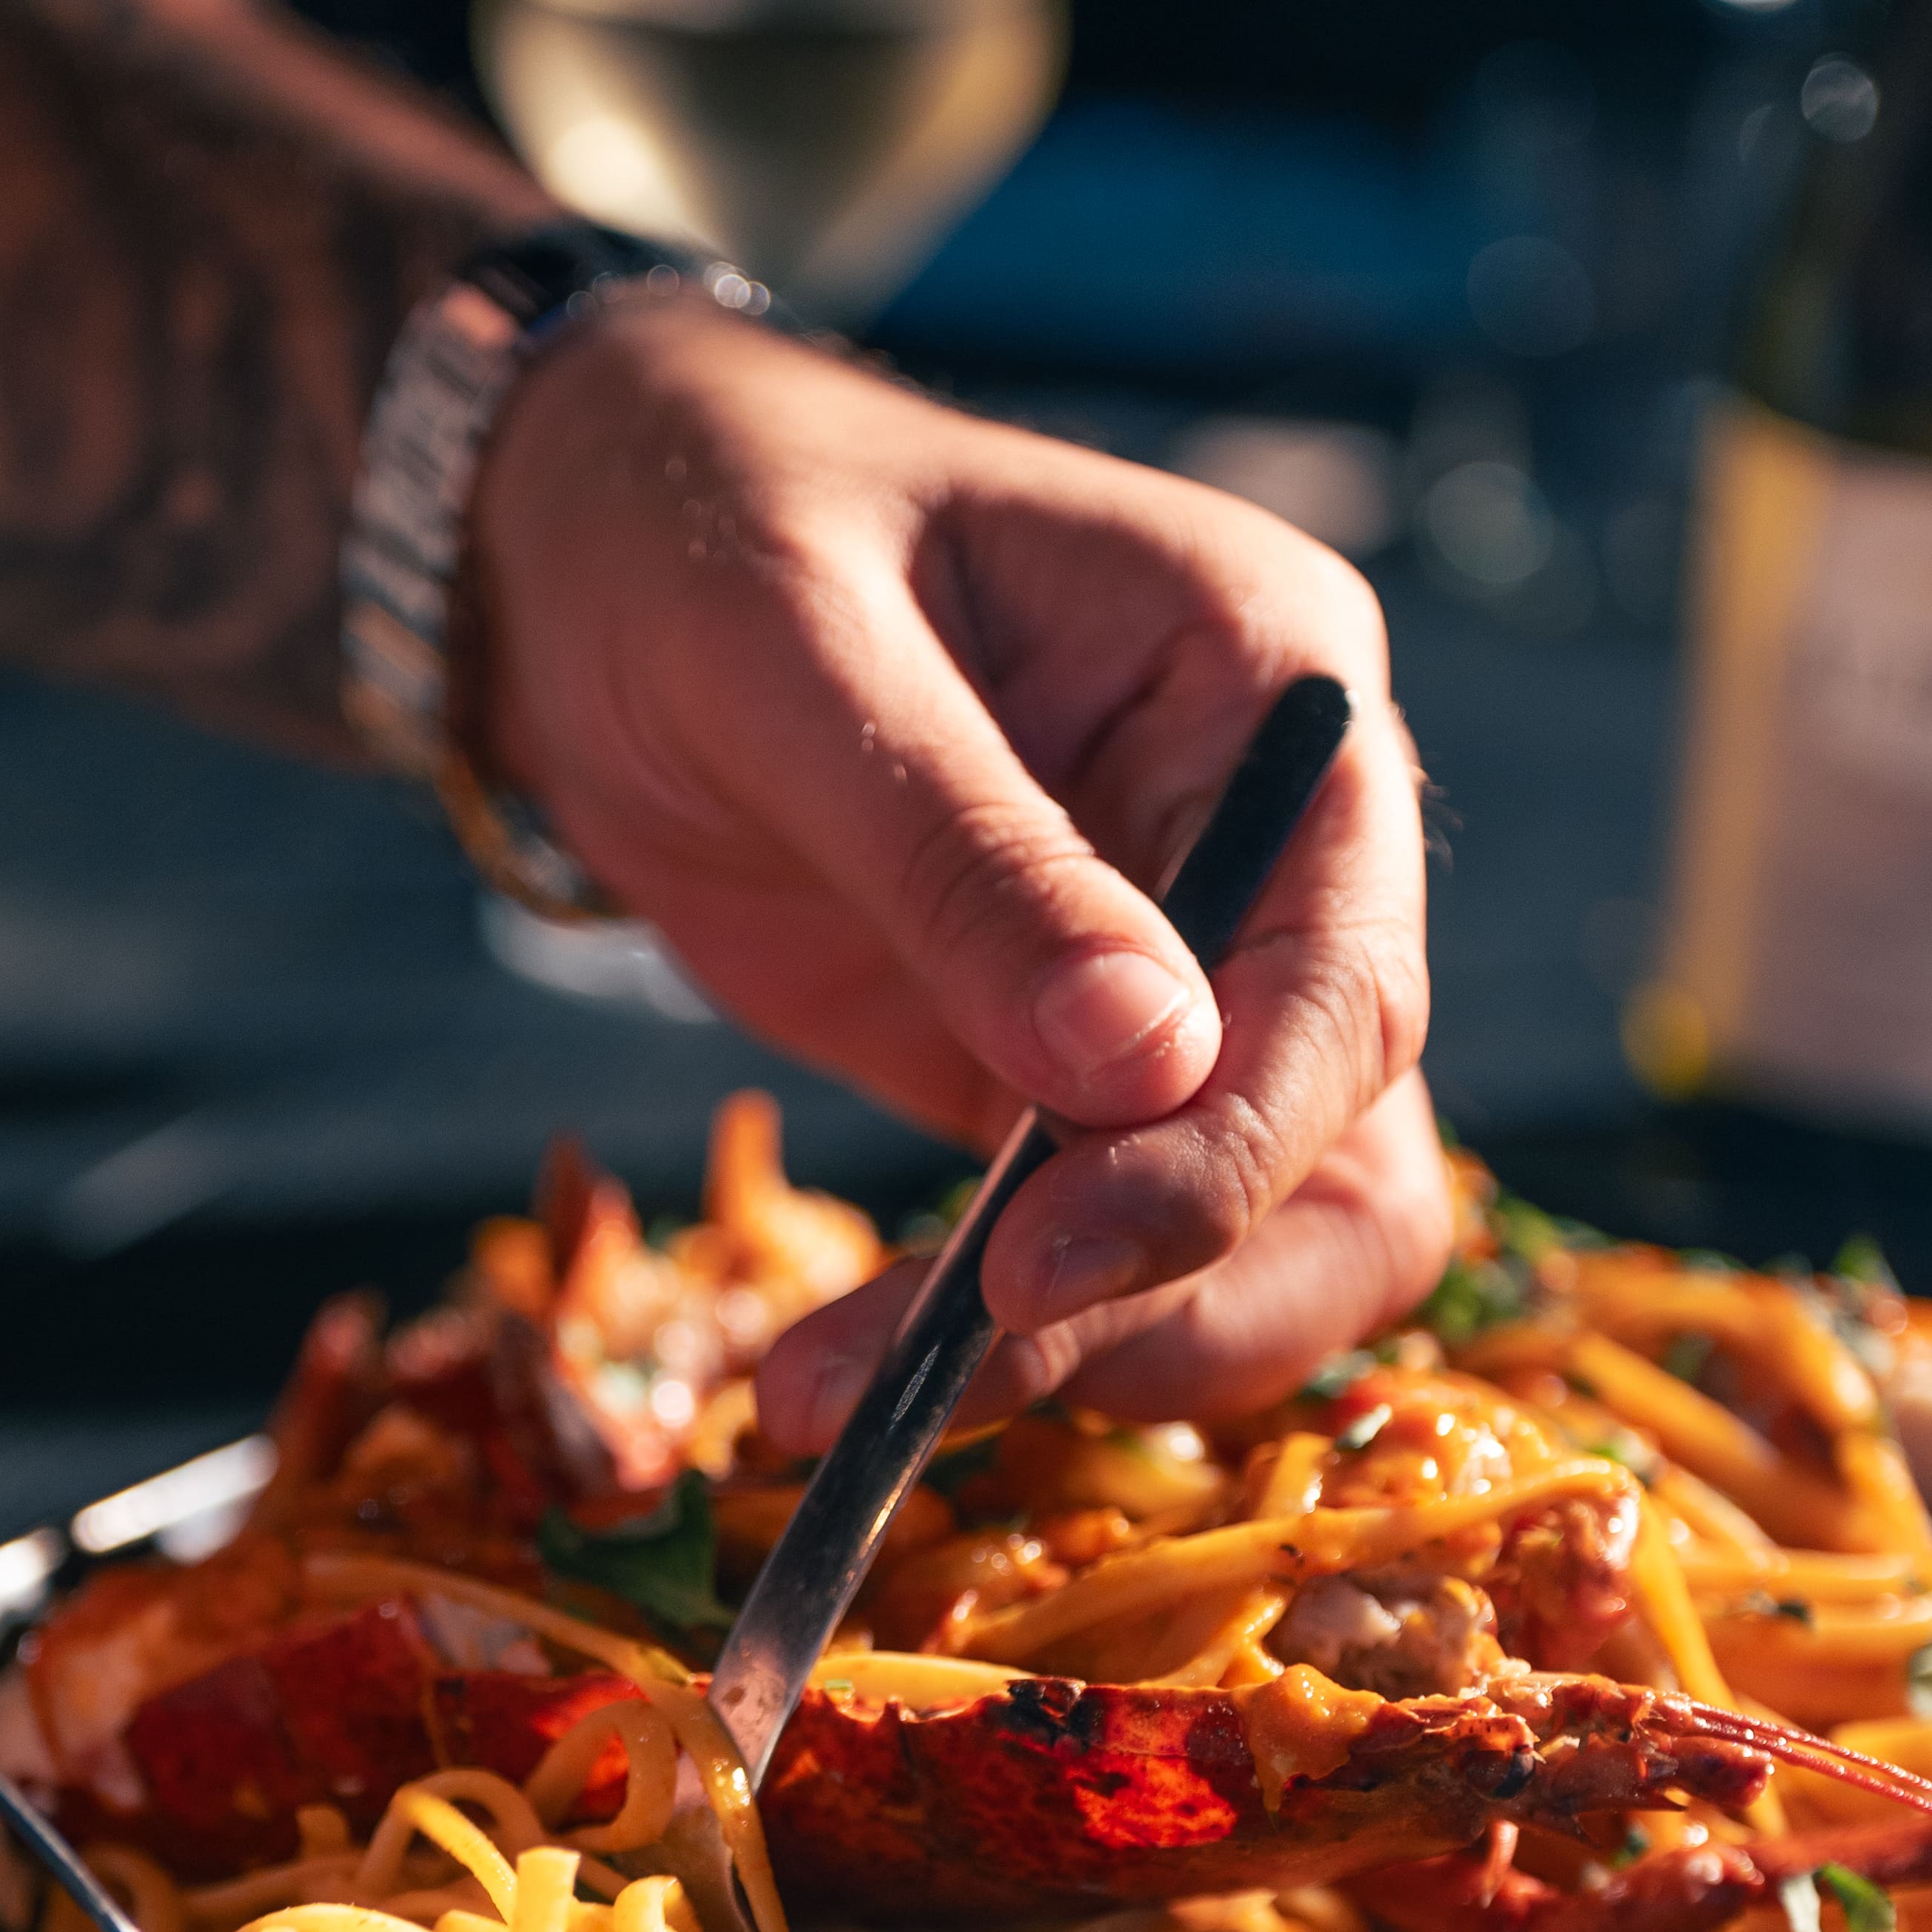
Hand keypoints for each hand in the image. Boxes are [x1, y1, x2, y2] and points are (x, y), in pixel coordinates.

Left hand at [472, 298, 1446, 1437]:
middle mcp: (1276, 848)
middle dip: (1173, 1292)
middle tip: (952, 1377)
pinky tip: (838, 1383)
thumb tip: (1148, 1063)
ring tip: (850, 1405)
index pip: (1345, 980)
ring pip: (1247, 1240)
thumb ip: (967, 854)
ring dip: (1088, 1351)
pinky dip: (994, 1339)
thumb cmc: (704, 526)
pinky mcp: (1067, 1082)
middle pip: (1340, 1149)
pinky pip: (1098, 1252)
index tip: (1048, 1264)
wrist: (587, 550)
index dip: (1226, 1153)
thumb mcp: (799, 655)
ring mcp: (1188, 977)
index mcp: (1272, 686)